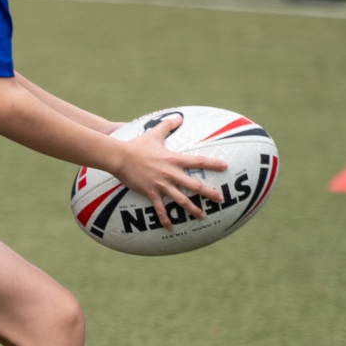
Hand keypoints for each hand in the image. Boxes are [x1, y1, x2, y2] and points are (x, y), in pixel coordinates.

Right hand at [108, 115, 227, 229]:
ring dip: (193, 209)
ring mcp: (161, 185)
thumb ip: (168, 125)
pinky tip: (170, 228)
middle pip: (194, 185)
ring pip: (181, 200)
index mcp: (174, 160)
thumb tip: (178, 117)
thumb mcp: (154, 133)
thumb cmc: (136, 145)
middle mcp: (171, 173)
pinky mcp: (150, 193)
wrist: (120, 157)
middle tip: (220, 199)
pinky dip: (165, 219)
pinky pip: (160, 209)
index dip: (213, 164)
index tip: (225, 167)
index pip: (198, 161)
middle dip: (209, 193)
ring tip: (202, 216)